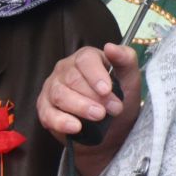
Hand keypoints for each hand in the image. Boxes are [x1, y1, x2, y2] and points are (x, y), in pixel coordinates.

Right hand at [35, 43, 141, 175]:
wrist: (112, 126)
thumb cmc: (119, 97)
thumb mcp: (129, 77)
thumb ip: (125, 59)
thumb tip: (110, 47)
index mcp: (85, 58)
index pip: (85, 60)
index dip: (95, 75)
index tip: (107, 90)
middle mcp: (65, 70)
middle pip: (72, 79)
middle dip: (93, 96)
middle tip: (113, 109)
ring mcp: (52, 89)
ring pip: (60, 95)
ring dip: (80, 107)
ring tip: (98, 116)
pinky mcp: (45, 109)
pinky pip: (47, 114)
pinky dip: (61, 122)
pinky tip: (75, 127)